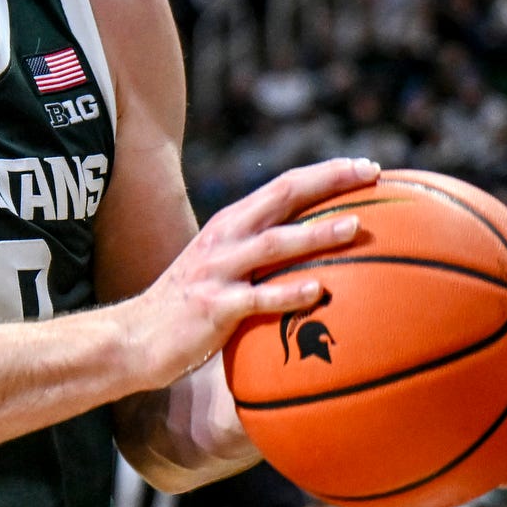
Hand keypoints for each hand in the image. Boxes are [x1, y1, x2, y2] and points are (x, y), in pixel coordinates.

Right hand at [128, 157, 378, 388]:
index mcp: (230, 225)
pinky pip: (256, 298)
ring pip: (273, 243)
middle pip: (281, 196)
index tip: (368, 168)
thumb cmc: (187, 308)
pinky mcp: (213, 307)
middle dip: (329, 181)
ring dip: (315, 233)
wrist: (134, 338)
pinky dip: (287, 293)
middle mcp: (224, 239)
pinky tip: (316, 291)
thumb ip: (258, 258)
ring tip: (354, 226)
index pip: (283, 186)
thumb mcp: (220, 269)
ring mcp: (217, 271)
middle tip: (371, 174)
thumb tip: (315, 260)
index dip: (326, 173)